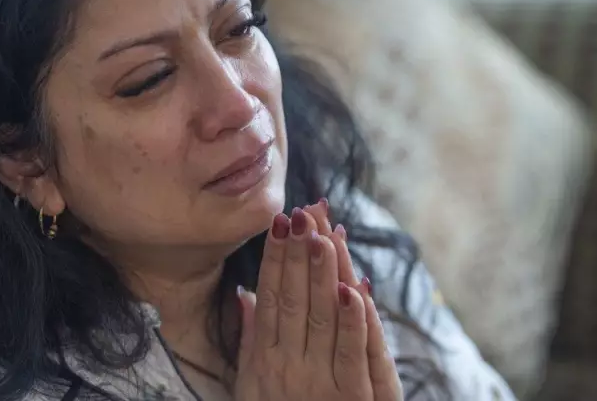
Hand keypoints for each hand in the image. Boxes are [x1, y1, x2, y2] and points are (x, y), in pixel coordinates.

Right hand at [234, 205, 401, 400]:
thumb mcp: (250, 385)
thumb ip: (250, 340)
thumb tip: (245, 295)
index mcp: (263, 359)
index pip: (269, 298)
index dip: (273, 259)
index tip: (278, 224)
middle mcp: (286, 366)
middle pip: (291, 300)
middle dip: (296, 254)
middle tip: (301, 214)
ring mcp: (317, 382)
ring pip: (319, 318)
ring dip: (321, 274)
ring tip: (323, 235)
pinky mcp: (350, 399)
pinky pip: (350, 353)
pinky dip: (351, 320)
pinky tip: (350, 288)